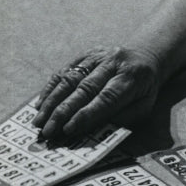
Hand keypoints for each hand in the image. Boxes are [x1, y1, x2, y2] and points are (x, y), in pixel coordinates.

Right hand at [33, 46, 162, 139]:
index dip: (87, 114)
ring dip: (52, 101)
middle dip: (63, 112)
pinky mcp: (86, 54)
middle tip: (48, 131)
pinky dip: (51, 88)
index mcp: (132, 77)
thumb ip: (124, 117)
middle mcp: (114, 63)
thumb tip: (96, 130)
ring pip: (70, 78)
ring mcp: (98, 56)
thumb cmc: (144, 89)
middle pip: (85, 88)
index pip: (107, 97)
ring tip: (39, 121)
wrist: (146, 55)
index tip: (69, 130)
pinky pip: (65, 71)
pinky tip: (40, 104)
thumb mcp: (145, 105)